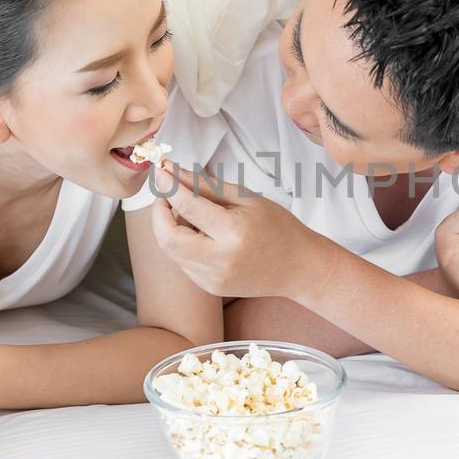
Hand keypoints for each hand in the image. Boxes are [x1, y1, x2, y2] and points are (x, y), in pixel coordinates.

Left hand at [148, 165, 329, 299]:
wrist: (299, 268)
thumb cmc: (278, 227)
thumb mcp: (246, 198)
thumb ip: (206, 185)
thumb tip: (172, 172)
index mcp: (233, 232)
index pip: (187, 206)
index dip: (168, 186)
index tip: (160, 171)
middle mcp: (220, 260)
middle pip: (167, 238)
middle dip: (158, 214)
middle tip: (165, 195)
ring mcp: (213, 278)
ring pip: (172, 252)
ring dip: (170, 228)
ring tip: (189, 213)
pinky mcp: (210, 288)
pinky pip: (183, 263)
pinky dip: (183, 244)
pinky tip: (202, 235)